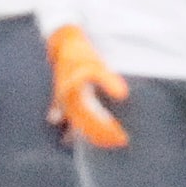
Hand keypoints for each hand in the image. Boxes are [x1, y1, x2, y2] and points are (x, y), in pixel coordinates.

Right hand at [47, 24, 129, 148]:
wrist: (64, 43)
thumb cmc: (81, 54)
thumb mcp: (96, 64)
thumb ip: (108, 80)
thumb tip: (123, 95)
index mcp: (74, 98)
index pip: (93, 123)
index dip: (107, 132)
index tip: (122, 138)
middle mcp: (66, 104)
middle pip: (84, 128)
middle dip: (101, 137)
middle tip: (120, 142)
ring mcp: (63, 103)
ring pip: (76, 126)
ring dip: (89, 135)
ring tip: (104, 143)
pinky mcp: (62, 100)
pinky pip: (68, 119)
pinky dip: (73, 130)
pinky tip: (71, 138)